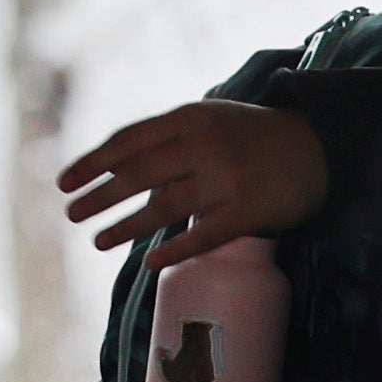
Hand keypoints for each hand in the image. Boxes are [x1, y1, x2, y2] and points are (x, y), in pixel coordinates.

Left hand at [54, 100, 331, 256]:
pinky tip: (150, 263)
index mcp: (190, 118)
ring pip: (164, 208)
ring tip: (98, 241)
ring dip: (125, 226)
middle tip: (71, 214)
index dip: (93, 162)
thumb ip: (166, 138)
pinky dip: (174, 250)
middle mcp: (205, 145)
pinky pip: (202, 235)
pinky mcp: (247, 210)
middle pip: (139, 174)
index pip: (129, 140)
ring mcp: (227, 178)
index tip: (64, 182)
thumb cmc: (250, 136)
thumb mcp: (208, 119)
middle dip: (99, 196)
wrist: (316, 147)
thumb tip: (112, 167)